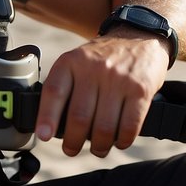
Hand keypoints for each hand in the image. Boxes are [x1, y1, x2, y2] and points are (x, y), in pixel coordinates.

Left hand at [36, 32, 167, 155]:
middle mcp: (93, 68)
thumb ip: (66, 85)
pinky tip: (119, 142)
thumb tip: (53, 125)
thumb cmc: (103, 57)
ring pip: (104, 127)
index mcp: (71, 62)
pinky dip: (123, 140)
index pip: (54, 91)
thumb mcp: (78, 60)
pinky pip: (129, 125)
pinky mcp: (140, 89)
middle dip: (73, 141)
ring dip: (99, 146)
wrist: (140, 36)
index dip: (47, 117)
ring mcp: (118, 79)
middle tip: (71, 149)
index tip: (45, 136)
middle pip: (79, 116)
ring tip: (98, 148)